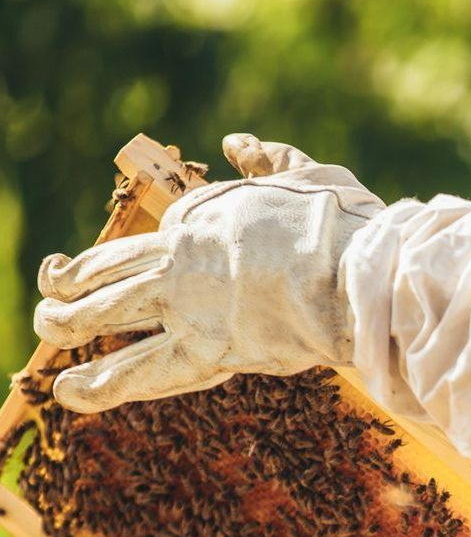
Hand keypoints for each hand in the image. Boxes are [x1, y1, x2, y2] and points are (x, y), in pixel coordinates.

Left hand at [34, 133, 383, 412]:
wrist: (359, 274)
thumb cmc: (346, 226)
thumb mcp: (308, 176)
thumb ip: (270, 160)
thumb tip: (236, 143)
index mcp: (208, 213)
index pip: (166, 232)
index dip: (155, 249)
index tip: (144, 260)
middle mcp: (184, 256)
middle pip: (113, 269)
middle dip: (74, 281)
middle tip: (51, 290)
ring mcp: (187, 303)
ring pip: (110, 314)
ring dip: (70, 323)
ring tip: (47, 332)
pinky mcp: (205, 349)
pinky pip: (144, 372)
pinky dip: (104, 385)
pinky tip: (70, 393)